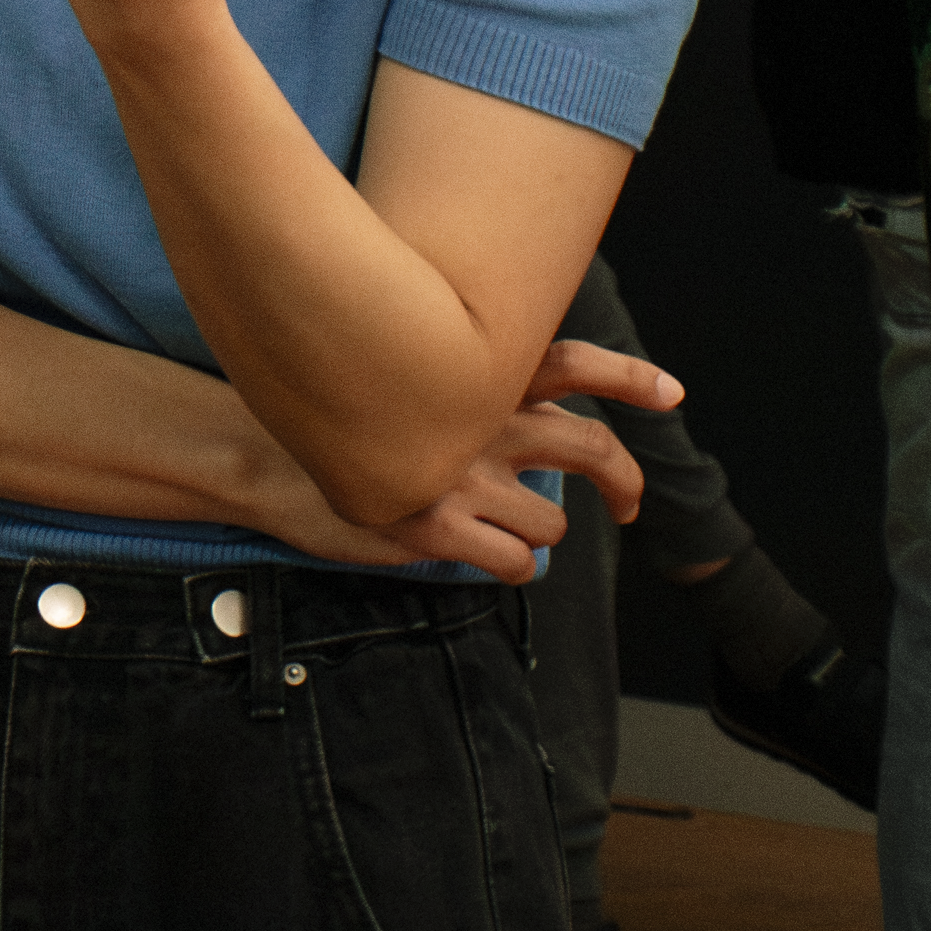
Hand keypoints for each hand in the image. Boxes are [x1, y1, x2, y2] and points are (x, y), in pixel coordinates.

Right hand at [261, 340, 678, 583]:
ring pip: (553, 521)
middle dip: (624, 483)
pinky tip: (487, 559)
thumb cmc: (327, 410)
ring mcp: (463, 475)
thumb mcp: (397, 372)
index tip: (669, 394)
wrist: (261, 452)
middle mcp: (481, 418)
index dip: (628, 379)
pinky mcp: (440, 528)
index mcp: (475, 373)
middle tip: (628, 506)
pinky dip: (514, 566)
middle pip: (591, 450)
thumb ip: (457, 378)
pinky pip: (517, 564)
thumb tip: (512, 394)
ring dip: (543, 533)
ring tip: (511, 534)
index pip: (573, 363)